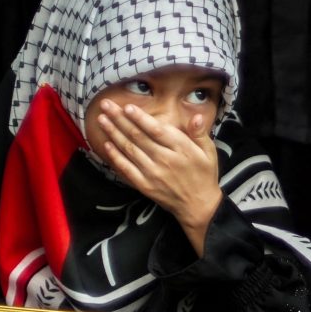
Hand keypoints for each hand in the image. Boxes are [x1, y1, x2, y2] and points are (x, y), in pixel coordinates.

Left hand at [94, 99, 222, 255]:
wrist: (198, 206)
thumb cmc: (204, 175)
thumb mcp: (209, 152)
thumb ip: (200, 133)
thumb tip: (196, 117)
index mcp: (181, 149)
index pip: (157, 130)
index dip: (140, 118)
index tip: (127, 107)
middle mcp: (165, 160)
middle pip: (138, 136)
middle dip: (119, 119)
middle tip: (106, 105)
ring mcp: (153, 173)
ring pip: (129, 149)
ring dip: (114, 133)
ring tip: (101, 119)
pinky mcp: (145, 185)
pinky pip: (127, 168)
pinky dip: (116, 156)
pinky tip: (107, 144)